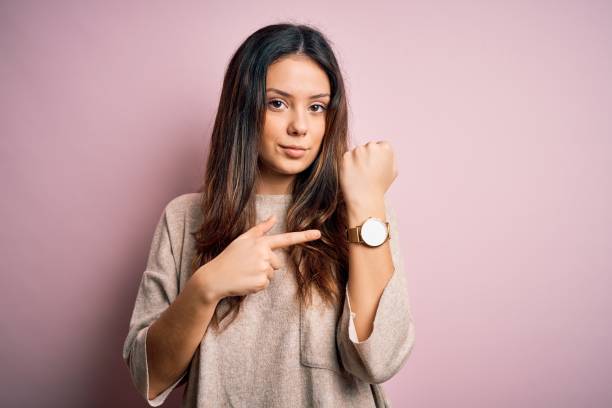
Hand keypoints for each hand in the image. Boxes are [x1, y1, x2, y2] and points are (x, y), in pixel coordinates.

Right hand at [194, 214, 321, 302]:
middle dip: (266, 266)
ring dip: (261, 276)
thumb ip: (260, 229)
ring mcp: (263, 269)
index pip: (286, 238)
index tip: (318, 234)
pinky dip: (257, 285)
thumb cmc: (229, 257)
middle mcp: (264, 254)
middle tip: (247, 266)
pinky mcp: (261, 283)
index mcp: (261, 242)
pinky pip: (266, 285)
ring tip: (245, 273)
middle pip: (277, 263)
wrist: (214, 278)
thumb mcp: (242, 240)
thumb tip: (273, 217)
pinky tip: (245, 281)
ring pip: (272, 274)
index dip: (304, 236)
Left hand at [339, 141, 397, 205]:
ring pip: (356, 152)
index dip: (377, 157)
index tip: (376, 168)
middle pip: (367, 147)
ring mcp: (358, 151)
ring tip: (360, 175)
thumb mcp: (393, 171)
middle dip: (366, 157)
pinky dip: (347, 165)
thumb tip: (383, 150)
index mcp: (386, 148)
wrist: (365, 199)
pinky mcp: (345, 157)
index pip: (380, 145)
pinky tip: (353, 175)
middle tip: (367, 172)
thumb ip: (389, 157)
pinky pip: (346, 158)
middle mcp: (372, 146)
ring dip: (356, 160)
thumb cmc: (379, 186)